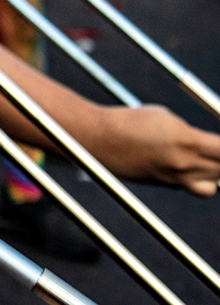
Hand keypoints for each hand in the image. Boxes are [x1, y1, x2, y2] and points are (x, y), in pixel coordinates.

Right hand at [87, 103, 219, 195]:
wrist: (97, 139)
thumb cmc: (129, 121)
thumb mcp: (165, 118)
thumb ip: (190, 133)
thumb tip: (206, 143)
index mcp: (187, 141)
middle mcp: (184, 164)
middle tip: (213, 148)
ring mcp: (174, 178)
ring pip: (212, 186)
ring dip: (213, 173)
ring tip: (203, 159)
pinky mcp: (163, 184)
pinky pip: (191, 186)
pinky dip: (194, 178)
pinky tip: (183, 163)